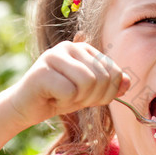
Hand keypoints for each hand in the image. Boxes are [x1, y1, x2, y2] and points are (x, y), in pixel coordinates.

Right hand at [10, 41, 129, 125]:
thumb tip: (127, 82)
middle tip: (72, 97)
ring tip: (62, 96)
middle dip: (91, 97)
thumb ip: (110, 86)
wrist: (28, 107)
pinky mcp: (41, 70)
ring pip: (88, 82)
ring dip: (77, 99)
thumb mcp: (91, 93)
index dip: (106, 93)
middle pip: (102, 77)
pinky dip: (62, 101)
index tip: (87, 96)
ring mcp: (54, 55)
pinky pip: (69, 91)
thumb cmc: (60, 97)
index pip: (114, 72)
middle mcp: (70, 47)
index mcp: (85, 49)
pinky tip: (50, 97)